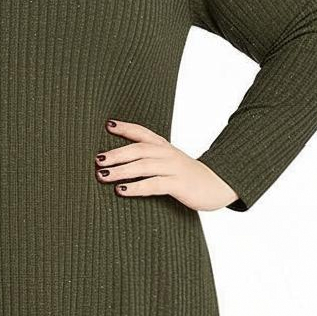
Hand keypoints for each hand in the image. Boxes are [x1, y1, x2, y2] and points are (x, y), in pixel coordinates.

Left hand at [95, 120, 237, 210]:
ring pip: (143, 165)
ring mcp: (173, 168)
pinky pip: (154, 184)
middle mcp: (167, 154)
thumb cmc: (188, 176)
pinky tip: (121, 190)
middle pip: (138, 149)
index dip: (125, 128)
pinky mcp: (178, 184)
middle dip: (116, 153)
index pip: (142, 133)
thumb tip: (120, 164)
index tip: (107, 125)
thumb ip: (150, 160)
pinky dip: (136, 187)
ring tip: (102, 175)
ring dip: (121, 170)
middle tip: (97, 159)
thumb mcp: (170, 162)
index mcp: (164, 147)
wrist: (219, 185)